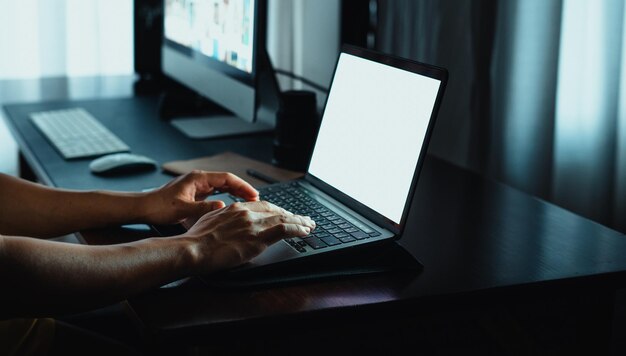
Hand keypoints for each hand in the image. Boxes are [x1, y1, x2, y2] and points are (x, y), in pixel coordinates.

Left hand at [140, 171, 258, 225]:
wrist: (144, 208)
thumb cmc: (159, 207)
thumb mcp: (183, 209)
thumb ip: (204, 208)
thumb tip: (223, 207)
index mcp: (198, 178)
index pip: (227, 178)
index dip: (242, 186)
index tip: (253, 194)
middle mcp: (199, 179)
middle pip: (227, 180)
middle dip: (242, 188)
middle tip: (256, 199)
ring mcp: (197, 185)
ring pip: (222, 186)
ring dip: (236, 192)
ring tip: (248, 201)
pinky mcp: (195, 193)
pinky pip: (216, 192)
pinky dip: (227, 196)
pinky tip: (233, 203)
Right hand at [182, 201, 314, 273]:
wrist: (193, 249)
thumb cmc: (195, 242)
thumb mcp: (209, 223)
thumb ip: (222, 221)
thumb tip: (227, 227)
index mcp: (234, 208)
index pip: (261, 206)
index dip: (276, 210)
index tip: (283, 214)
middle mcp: (246, 212)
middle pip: (275, 210)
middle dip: (290, 215)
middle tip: (301, 219)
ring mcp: (253, 224)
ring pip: (283, 219)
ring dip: (299, 221)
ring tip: (309, 224)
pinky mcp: (258, 237)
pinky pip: (284, 230)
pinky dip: (298, 228)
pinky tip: (305, 231)